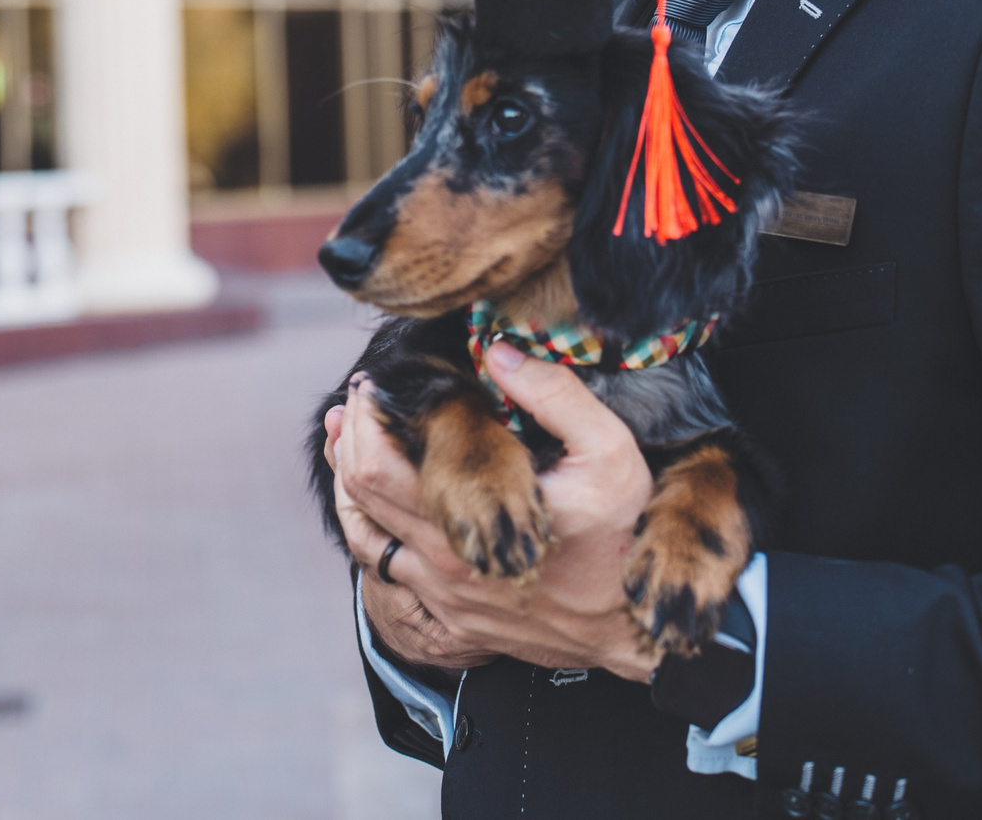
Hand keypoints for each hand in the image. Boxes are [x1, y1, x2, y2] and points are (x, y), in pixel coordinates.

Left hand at [326, 345, 656, 682]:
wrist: (633, 629)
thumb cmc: (624, 537)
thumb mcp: (611, 453)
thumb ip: (556, 396)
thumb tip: (498, 353)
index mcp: (470, 517)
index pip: (377, 464)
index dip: (365, 417)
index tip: (373, 384)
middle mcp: (443, 559)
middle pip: (359, 494)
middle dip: (348, 439)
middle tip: (358, 403)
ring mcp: (440, 593)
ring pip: (363, 534)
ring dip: (349, 483)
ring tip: (348, 441)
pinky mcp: (446, 616)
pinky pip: (383, 572)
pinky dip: (369, 529)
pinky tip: (375, 504)